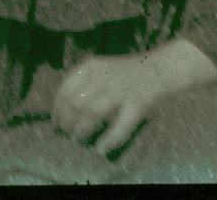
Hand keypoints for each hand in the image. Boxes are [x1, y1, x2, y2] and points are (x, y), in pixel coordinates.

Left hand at [52, 54, 168, 157]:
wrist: (160, 69)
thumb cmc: (127, 73)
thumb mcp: (101, 69)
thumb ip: (85, 83)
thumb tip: (63, 107)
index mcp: (92, 67)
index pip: (66, 88)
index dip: (57, 107)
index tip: (55, 120)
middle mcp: (104, 76)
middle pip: (76, 102)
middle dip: (67, 120)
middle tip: (65, 132)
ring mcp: (120, 90)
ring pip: (92, 113)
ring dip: (82, 129)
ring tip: (77, 139)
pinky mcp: (137, 104)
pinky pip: (120, 127)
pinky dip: (108, 140)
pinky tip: (100, 149)